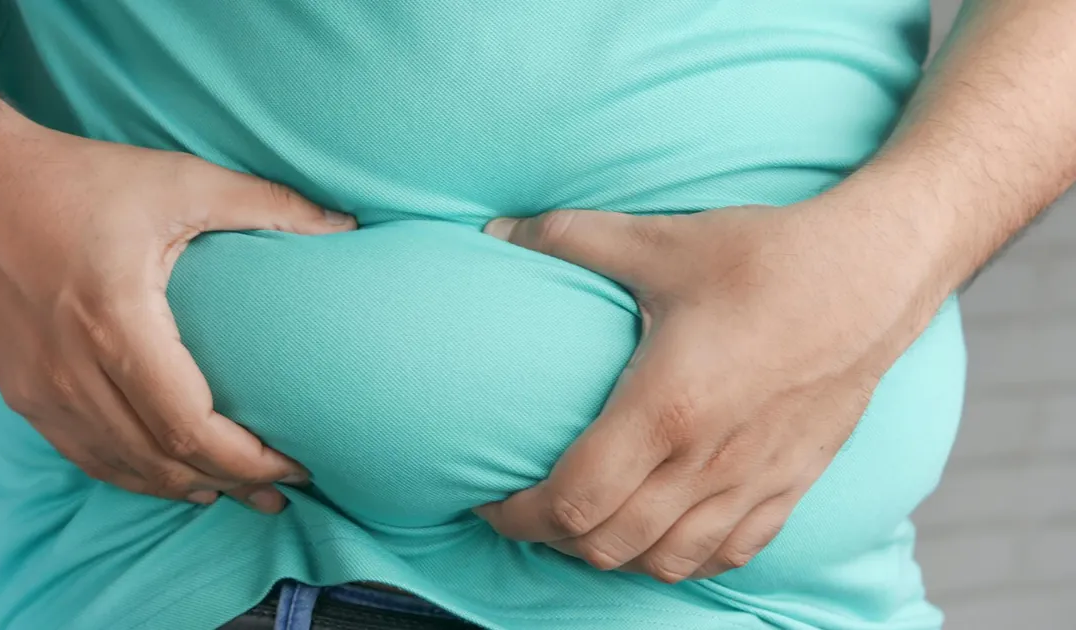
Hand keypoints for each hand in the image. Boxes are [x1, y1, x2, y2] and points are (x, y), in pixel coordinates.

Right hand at [0, 119, 355, 511]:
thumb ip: (268, 204)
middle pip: (162, 459)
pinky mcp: (21, 392)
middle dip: (231, 483)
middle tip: (281, 492)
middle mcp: (71, 367)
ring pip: (123, 468)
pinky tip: (172, 477)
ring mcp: (39, 388)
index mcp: (115, 320)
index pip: (191, 426)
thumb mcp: (181, 180)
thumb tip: (345, 227)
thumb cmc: (79, 179)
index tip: (296, 464)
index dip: (249, 459)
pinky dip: (135, 475)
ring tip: (237, 493)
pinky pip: (85, 456)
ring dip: (184, 487)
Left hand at [477, 200, 937, 580]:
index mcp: (666, 408)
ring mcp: (754, 482)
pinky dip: (682, 558)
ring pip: (665, 562)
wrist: (875, 273)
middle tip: (530, 509)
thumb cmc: (767, 258)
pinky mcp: (792, 485)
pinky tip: (662, 532)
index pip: (574, 501)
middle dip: (553, 539)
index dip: (519, 515)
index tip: (491, 500)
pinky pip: (729, 555)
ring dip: (613, 555)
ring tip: (588, 523)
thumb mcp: (660, 241)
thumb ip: (569, 239)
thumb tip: (495, 232)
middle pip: (608, 546)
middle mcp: (707, 461)